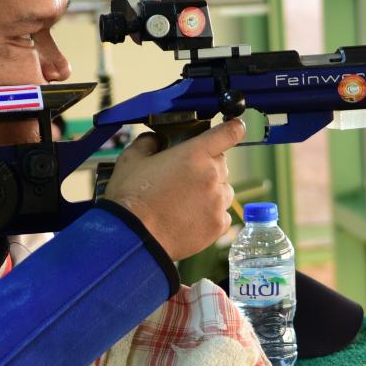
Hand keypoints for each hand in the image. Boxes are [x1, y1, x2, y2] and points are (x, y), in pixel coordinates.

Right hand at [103, 119, 245, 260]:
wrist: (134, 237)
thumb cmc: (131, 197)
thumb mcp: (131, 159)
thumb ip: (148, 142)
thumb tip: (155, 139)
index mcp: (195, 154)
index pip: (229, 133)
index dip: (233, 129)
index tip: (234, 128)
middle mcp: (212, 176)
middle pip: (221, 164)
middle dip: (207, 167)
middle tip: (184, 178)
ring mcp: (218, 202)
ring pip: (224, 190)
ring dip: (211, 191)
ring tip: (186, 201)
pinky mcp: (218, 225)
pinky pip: (222, 214)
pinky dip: (210, 214)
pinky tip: (189, 217)